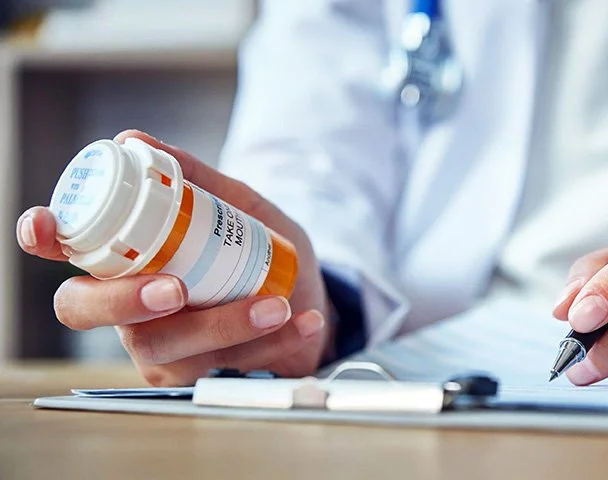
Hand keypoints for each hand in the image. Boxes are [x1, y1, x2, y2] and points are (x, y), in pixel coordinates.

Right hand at [17, 130, 330, 386]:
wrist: (307, 298)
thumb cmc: (260, 252)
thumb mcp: (239, 206)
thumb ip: (195, 179)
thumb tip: (132, 139)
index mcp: (128, 256)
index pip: (70, 246)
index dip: (45, 238)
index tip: (45, 227)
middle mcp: (126, 305)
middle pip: (86, 309)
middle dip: (125, 301)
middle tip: (176, 290)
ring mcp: (156, 346)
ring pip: (165, 346)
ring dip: (225, 325)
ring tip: (276, 303)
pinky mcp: (193, 377)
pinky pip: (222, 365)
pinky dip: (271, 341)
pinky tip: (304, 321)